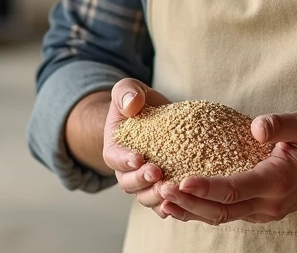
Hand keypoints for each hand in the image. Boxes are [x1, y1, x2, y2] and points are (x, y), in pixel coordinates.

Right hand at [102, 79, 172, 217]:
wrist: (150, 115)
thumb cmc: (136, 102)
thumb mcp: (127, 89)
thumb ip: (126, 92)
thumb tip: (131, 104)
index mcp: (115, 148)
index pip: (115, 159)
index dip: (125, 161)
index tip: (139, 157)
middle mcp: (126, 170)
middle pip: (129, 183)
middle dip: (142, 180)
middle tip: (157, 172)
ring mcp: (144, 182)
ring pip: (146, 197)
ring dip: (156, 196)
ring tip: (170, 189)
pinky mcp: (162, 186)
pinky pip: (164, 203)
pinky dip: (170, 207)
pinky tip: (182, 204)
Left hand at [156, 109, 296, 224]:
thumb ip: (283, 124)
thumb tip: (256, 127)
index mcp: (278, 181)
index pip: (235, 189)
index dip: (206, 187)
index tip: (181, 180)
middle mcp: (268, 203)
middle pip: (221, 210)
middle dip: (189, 202)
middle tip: (160, 189)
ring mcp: (262, 211)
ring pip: (220, 217)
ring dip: (190, 210)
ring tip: (161, 198)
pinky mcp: (257, 210)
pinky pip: (225, 214)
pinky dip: (200, 210)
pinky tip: (178, 202)